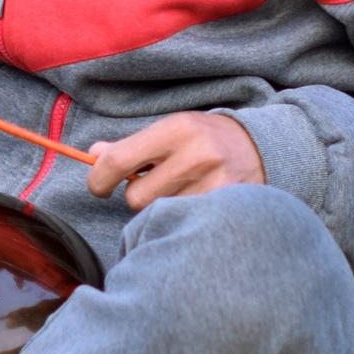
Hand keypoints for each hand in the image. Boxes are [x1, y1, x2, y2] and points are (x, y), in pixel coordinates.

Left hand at [85, 112, 265, 211]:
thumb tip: (93, 154)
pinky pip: (182, 224)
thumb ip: (130, 146)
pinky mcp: (226, 207)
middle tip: (156, 185)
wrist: (261, 147)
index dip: (98, 179)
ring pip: (159, 214)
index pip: (117, 160)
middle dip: (139, 194)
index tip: (100, 186)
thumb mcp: (169, 131)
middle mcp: (196, 155)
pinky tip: (194, 204)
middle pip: (136, 197)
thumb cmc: (203, 139)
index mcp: (175, 130)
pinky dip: (181, 219)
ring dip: (162, 208)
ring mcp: (214, 184)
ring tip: (181, 192)